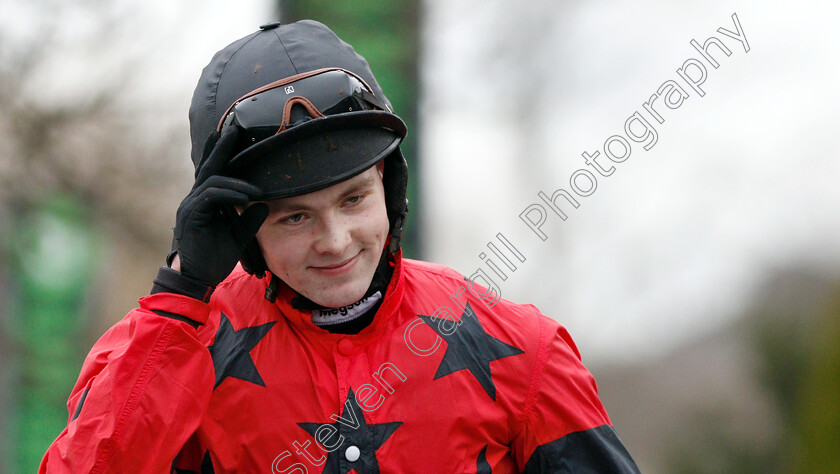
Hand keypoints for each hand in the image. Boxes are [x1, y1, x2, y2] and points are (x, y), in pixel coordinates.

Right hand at [170, 127, 267, 286]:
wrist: (197, 278)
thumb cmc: (215, 257)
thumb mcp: (239, 235)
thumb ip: (250, 219)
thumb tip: (266, 203)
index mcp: (204, 200)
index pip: (213, 171)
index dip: (221, 152)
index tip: (233, 134)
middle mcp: (194, 199)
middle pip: (209, 167)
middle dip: (221, 147)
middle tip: (233, 128)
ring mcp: (190, 206)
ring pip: (212, 180)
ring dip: (236, 181)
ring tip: (256, 189)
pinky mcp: (191, 216)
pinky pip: (212, 197)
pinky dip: (230, 194)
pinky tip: (245, 198)